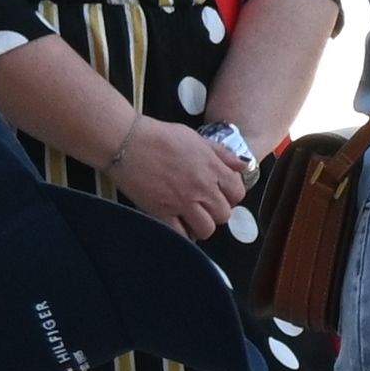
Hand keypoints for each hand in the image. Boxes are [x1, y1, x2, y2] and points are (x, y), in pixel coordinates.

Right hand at [104, 118, 244, 238]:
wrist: (126, 141)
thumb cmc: (160, 136)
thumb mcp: (197, 139)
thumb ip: (222, 154)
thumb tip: (243, 165)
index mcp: (213, 169)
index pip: (238, 193)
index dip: (232, 196)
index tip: (221, 194)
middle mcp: (202, 188)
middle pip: (224, 214)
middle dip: (217, 211)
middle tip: (205, 206)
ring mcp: (182, 202)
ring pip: (207, 228)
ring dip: (202, 225)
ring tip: (192, 217)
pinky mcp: (161, 212)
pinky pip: (181, 234)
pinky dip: (182, 234)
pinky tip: (177, 224)